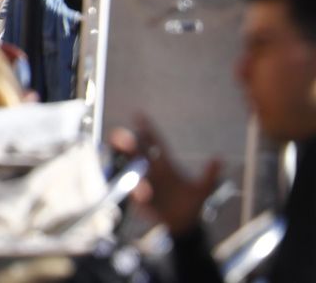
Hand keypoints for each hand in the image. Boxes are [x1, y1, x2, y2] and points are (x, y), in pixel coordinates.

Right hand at [111, 118, 222, 235]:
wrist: (184, 225)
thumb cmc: (192, 204)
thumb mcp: (203, 189)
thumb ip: (210, 174)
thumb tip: (220, 157)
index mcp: (164, 164)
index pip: (154, 142)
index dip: (146, 129)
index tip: (138, 115)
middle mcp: (150, 170)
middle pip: (134, 151)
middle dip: (126, 141)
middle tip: (121, 136)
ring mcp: (142, 183)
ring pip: (128, 168)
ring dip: (125, 164)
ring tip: (126, 161)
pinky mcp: (138, 198)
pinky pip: (132, 192)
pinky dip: (136, 191)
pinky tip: (142, 193)